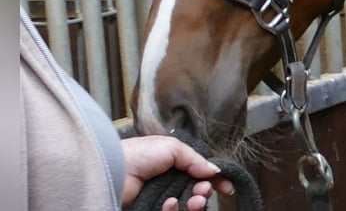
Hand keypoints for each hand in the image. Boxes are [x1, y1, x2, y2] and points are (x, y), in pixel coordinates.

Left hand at [120, 135, 235, 210]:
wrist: (112, 172)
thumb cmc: (139, 155)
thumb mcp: (172, 147)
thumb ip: (196, 159)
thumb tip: (215, 170)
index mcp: (174, 162)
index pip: (200, 172)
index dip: (215, 180)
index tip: (227, 188)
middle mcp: (169, 180)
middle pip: (197, 191)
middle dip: (205, 192)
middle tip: (202, 191)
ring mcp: (161, 198)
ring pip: (187, 206)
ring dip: (195, 203)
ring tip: (193, 200)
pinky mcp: (153, 210)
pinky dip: (174, 210)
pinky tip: (169, 204)